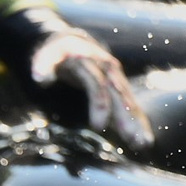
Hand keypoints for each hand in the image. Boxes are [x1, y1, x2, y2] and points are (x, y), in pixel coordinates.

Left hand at [30, 29, 153, 151]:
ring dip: (137, 122)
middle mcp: (108, 69)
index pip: (97, 85)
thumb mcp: (48, 55)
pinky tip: (145, 139)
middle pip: (119, 95)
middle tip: (133, 139)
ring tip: (144, 143)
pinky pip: (130, 105)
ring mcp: (116, 78)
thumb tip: (40, 77)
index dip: (99, 105)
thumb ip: (44, 65)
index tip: (98, 127)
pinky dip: (139, 121)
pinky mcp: (119, 87)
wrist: (75, 41)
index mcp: (91, 62)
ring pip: (128, 101)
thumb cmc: (58, 53)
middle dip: (126, 118)